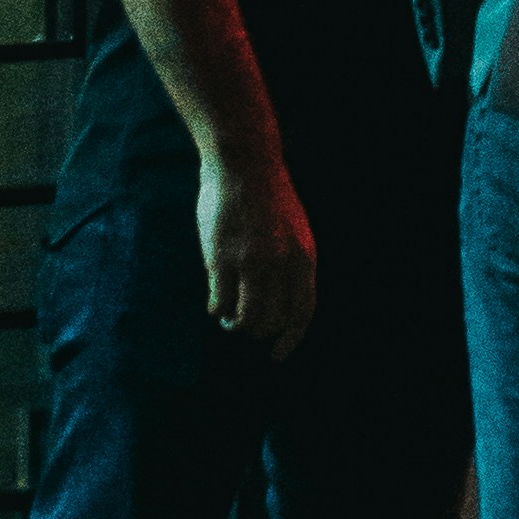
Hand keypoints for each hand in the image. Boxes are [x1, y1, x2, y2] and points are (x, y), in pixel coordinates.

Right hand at [197, 147, 317, 355]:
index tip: (277, 355)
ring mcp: (251, 263)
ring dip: (235, 323)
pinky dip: (217, 308)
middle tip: (242, 324)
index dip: (290, 339)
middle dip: (256, 330)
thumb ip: (293, 265)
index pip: (302, 313)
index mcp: (304, 258)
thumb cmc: (267, 197)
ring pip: (246, 318)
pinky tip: (214, 303)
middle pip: (271, 320)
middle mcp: (282, 265)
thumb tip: (282, 303)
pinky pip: (220, 300)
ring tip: (227, 316)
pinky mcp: (222, 258)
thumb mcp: (295, 231)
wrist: (244, 163)